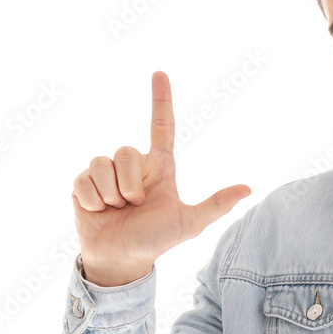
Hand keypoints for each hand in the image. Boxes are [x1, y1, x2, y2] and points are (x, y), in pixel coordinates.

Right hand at [71, 71, 251, 285]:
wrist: (121, 259)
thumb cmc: (156, 240)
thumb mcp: (189, 223)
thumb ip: (216, 205)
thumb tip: (248, 188)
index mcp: (160, 167)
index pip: (162, 127)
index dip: (161, 100)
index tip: (160, 74)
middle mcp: (133, 165)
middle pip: (126, 152)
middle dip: (130, 185)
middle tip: (135, 205)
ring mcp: (106, 173)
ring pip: (103, 164)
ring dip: (111, 195)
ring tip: (117, 209)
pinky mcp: (84, 183)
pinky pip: (84, 179)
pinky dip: (92, 200)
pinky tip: (99, 212)